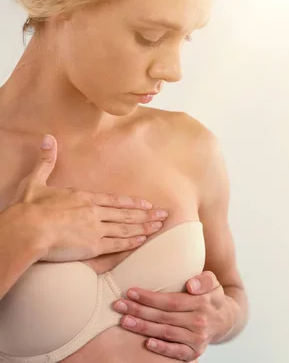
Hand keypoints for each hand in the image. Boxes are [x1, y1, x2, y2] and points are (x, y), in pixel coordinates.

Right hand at [10, 134, 168, 261]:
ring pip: (126, 228)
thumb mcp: (36, 181)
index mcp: (84, 198)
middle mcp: (95, 212)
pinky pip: (117, 244)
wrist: (27, 230)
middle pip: (127, 214)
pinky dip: (131, 242)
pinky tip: (142, 240)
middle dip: (147, 214)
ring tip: (159, 226)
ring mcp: (96, 229)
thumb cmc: (29, 208)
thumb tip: (48, 138)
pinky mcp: (93, 246)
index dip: (133, 202)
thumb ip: (46, 161)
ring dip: (145, 227)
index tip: (147, 204)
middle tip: (165, 215)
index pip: (115, 200)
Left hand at [113, 271, 236, 360]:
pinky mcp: (195, 352)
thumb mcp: (213, 282)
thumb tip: (191, 285)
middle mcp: (200, 320)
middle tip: (119, 305)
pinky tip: (147, 343)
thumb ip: (205, 279)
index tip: (131, 292)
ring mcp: (197, 338)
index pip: (172, 300)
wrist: (226, 320)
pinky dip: (162, 348)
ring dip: (143, 327)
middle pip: (164, 316)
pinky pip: (176, 351)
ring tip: (124, 321)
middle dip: (139, 310)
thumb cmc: (212, 297)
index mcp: (203, 302)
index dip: (150, 297)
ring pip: (166, 332)